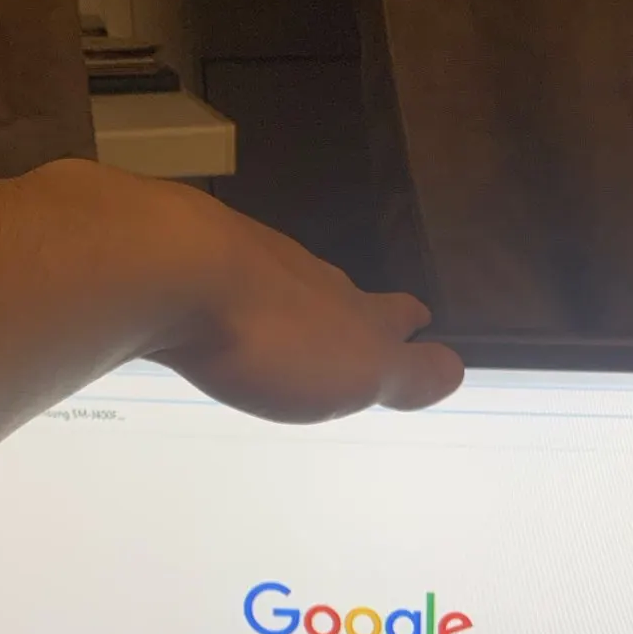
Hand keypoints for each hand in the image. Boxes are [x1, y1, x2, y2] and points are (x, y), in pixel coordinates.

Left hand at [150, 187, 463, 422]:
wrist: (175, 273)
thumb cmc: (276, 338)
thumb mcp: (357, 373)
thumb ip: (406, 372)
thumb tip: (456, 368)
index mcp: (351, 310)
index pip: (395, 315)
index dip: (409, 324)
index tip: (421, 321)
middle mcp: (305, 277)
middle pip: (338, 295)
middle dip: (348, 315)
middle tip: (351, 329)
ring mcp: (246, 263)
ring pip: (280, 283)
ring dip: (288, 305)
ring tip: (284, 326)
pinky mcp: (189, 260)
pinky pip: (225, 280)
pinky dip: (233, 297)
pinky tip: (219, 311)